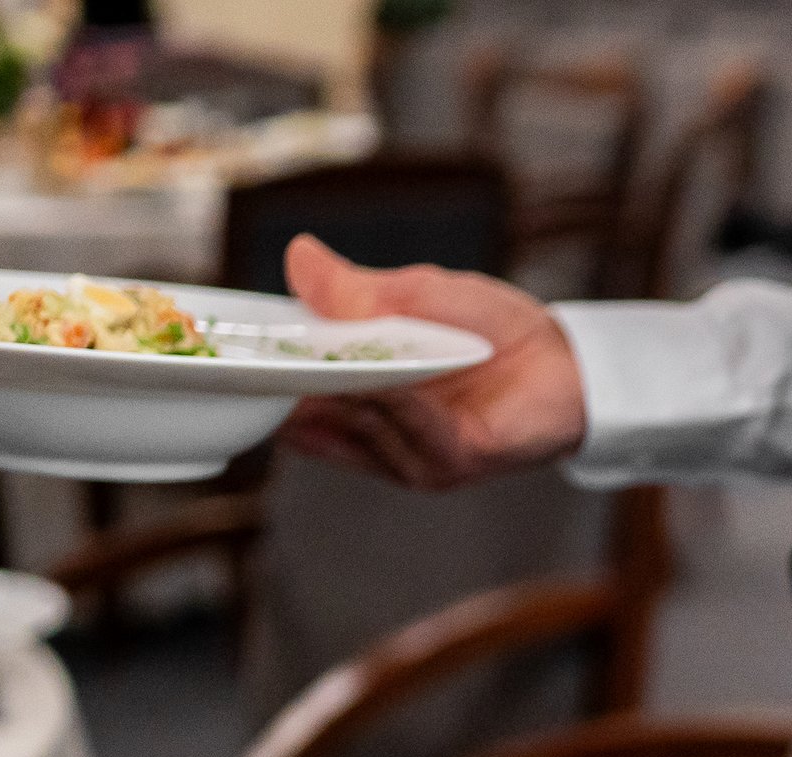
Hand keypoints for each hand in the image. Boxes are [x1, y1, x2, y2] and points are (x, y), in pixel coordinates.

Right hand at [277, 234, 586, 488]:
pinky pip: (413, 433)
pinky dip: (398, 404)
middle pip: (313, 415)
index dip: (259, 372)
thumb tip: (298, 257)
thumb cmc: (495, 331)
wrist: (569, 362)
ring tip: (319, 355)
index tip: (222, 348)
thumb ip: (357, 292)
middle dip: (283, 385)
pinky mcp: (451, 463)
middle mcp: (378, 437)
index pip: (293, 393)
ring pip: (359, 422)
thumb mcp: (418, 297)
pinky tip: (385, 380)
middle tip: (246, 355)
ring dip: (343, 389)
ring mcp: (411, 457)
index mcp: (359, 399)